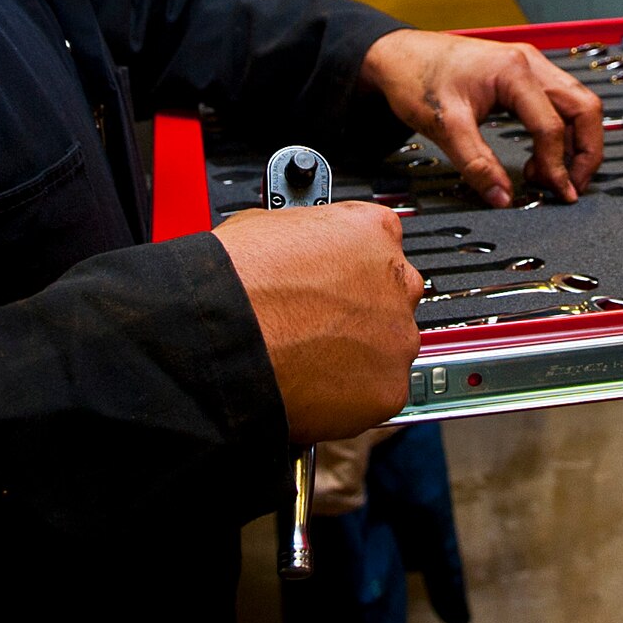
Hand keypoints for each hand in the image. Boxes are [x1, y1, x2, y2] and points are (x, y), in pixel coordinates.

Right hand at [214, 202, 422, 442]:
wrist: (224, 334)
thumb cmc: (237, 277)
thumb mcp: (272, 224)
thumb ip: (310, 241)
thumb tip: (301, 255)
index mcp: (374, 231)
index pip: (382, 246)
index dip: (352, 271)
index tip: (335, 286)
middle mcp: (398, 281)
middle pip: (390, 300)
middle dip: (360, 315)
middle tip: (319, 327)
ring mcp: (398, 336)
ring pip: (387, 350)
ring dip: (356, 357)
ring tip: (308, 362)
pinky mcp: (389, 388)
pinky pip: (376, 394)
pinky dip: (349, 398)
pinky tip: (312, 388)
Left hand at [360, 29, 603, 207]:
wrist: (398, 55)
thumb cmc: (417, 79)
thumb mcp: (444, 127)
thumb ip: (476, 164)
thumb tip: (503, 198)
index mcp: (514, 71)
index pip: (551, 125)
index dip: (557, 165)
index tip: (557, 194)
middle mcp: (529, 63)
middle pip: (584, 107)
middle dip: (586, 152)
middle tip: (572, 187)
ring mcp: (530, 65)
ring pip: (577, 103)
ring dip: (576, 142)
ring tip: (554, 176)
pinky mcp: (524, 74)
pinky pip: (560, 102)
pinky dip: (562, 131)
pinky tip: (542, 156)